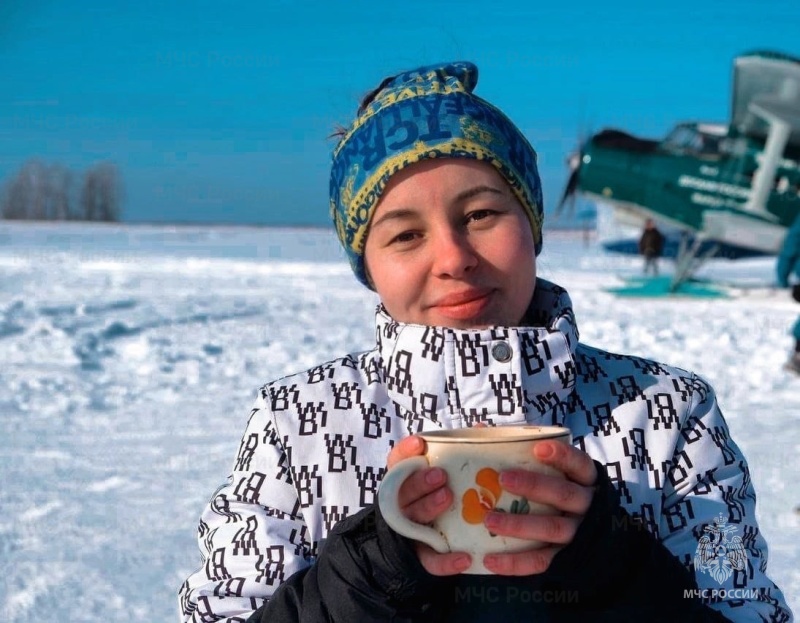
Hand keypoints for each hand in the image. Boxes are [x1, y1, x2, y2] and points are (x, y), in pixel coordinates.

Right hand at [386, 435, 472, 575]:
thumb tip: (483, 427)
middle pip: (404, 491)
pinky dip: (445, 562)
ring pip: (413, 520)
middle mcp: (401, 503)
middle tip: (440, 475)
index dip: (405, 451)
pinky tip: (464, 558)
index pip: (396, 462)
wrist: (416, 541)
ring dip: (429, 507)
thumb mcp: (441, 472)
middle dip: (420, 481)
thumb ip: (457, 452)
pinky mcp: (421, 555)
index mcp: (403, 480)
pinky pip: (430, 561)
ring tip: (447, 498)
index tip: (419, 443)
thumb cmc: (435, 495)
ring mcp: (409, 530)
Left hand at [481, 440, 597, 575]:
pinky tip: (490, 559)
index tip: (538, 448)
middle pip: (563, 494)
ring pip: (551, 529)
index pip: (579, 463)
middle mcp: (585, 504)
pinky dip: (515, 563)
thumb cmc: (558, 487)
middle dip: (533, 486)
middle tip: (502, 478)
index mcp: (584, 478)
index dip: (561, 455)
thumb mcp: (554, 468)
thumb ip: (522, 449)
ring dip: (519, 525)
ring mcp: (577, 532)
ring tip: (488, 519)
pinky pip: (541, 561)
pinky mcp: (565, 558)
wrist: (591, 533)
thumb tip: (479, 430)